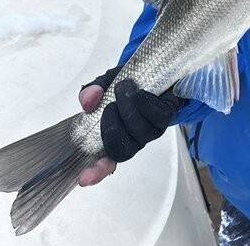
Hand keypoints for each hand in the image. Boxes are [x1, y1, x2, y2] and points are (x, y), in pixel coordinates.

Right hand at [77, 69, 182, 185]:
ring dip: (129, 108)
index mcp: (114, 137)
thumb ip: (92, 92)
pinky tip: (139, 93)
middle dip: (112, 126)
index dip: (95, 172)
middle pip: (122, 150)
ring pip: (140, 132)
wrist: (154, 71)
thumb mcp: (105, 84)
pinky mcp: (166, 118)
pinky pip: (159, 118)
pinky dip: (146, 104)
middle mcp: (133, 140)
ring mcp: (150, 131)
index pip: (104, 163)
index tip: (83, 179)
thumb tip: (88, 101)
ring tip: (123, 88)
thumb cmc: (127, 84)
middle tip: (110, 104)